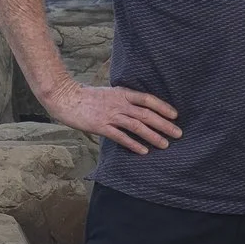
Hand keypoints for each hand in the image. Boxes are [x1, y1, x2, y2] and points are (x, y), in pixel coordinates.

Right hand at [43, 80, 181, 154]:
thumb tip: (139, 106)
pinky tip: (143, 151)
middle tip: (178, 133)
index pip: (147, 99)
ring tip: (165, 144)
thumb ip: (124, 98)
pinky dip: (133, 144)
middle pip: (146, 114)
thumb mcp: (110, 92)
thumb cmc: (88, 96)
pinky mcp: (100, 126)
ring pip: (137, 126)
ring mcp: (110, 115)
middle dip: (164, 124)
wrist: (65, 97)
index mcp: (123, 93)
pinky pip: (120, 136)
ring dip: (153, 135)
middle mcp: (119, 104)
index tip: (175, 115)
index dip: (163, 107)